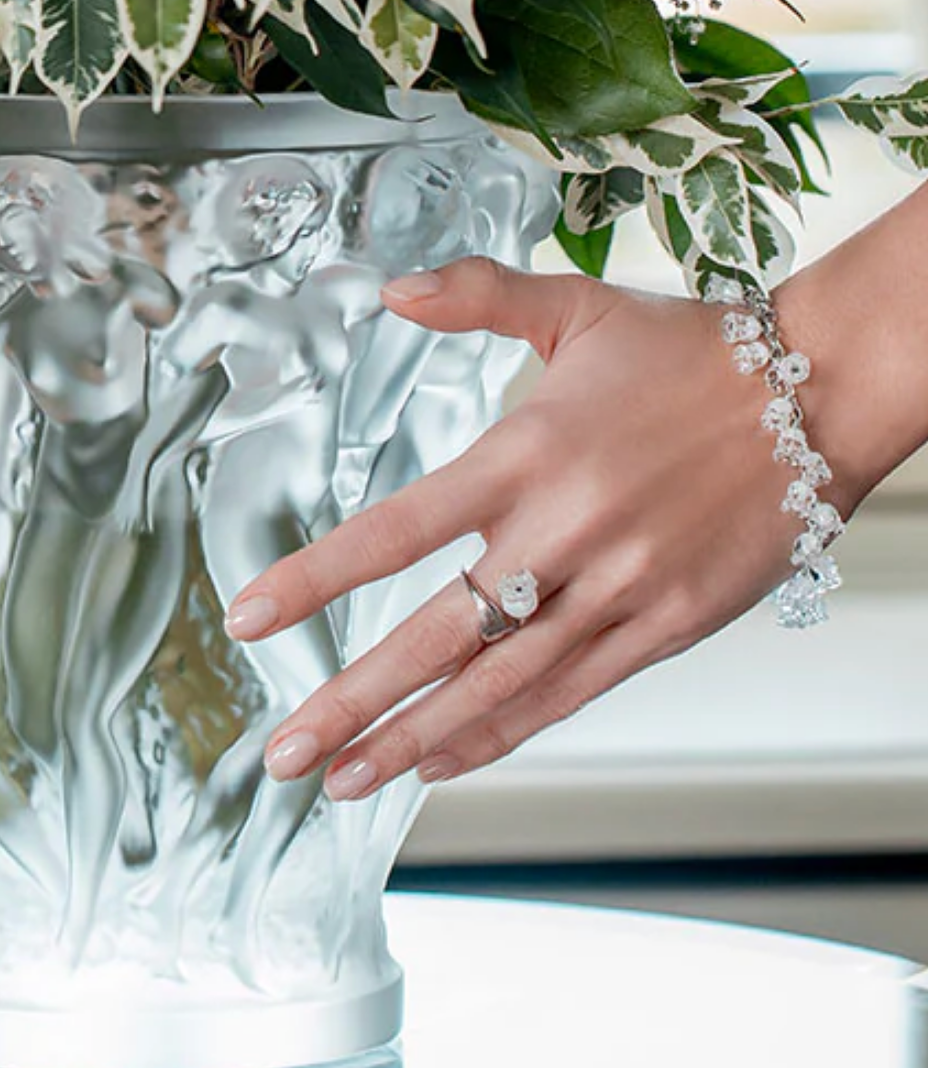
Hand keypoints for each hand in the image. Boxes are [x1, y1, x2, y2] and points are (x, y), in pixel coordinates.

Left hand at [222, 257, 861, 798]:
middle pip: (438, 634)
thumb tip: (389, 287)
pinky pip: (567, 694)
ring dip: (413, 739)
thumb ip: (476, 296)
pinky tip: (441, 761)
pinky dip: (499, 733)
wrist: (820, 391)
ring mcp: (617, 588)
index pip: (398, 528)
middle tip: (283, 751)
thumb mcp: (575, 308)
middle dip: (351, 698)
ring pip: (499, 683)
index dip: (317, 577)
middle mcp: (564, 531)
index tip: (247, 618)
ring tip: (343, 780)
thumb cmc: (691, 349)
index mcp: (527, 454)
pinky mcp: (666, 627)